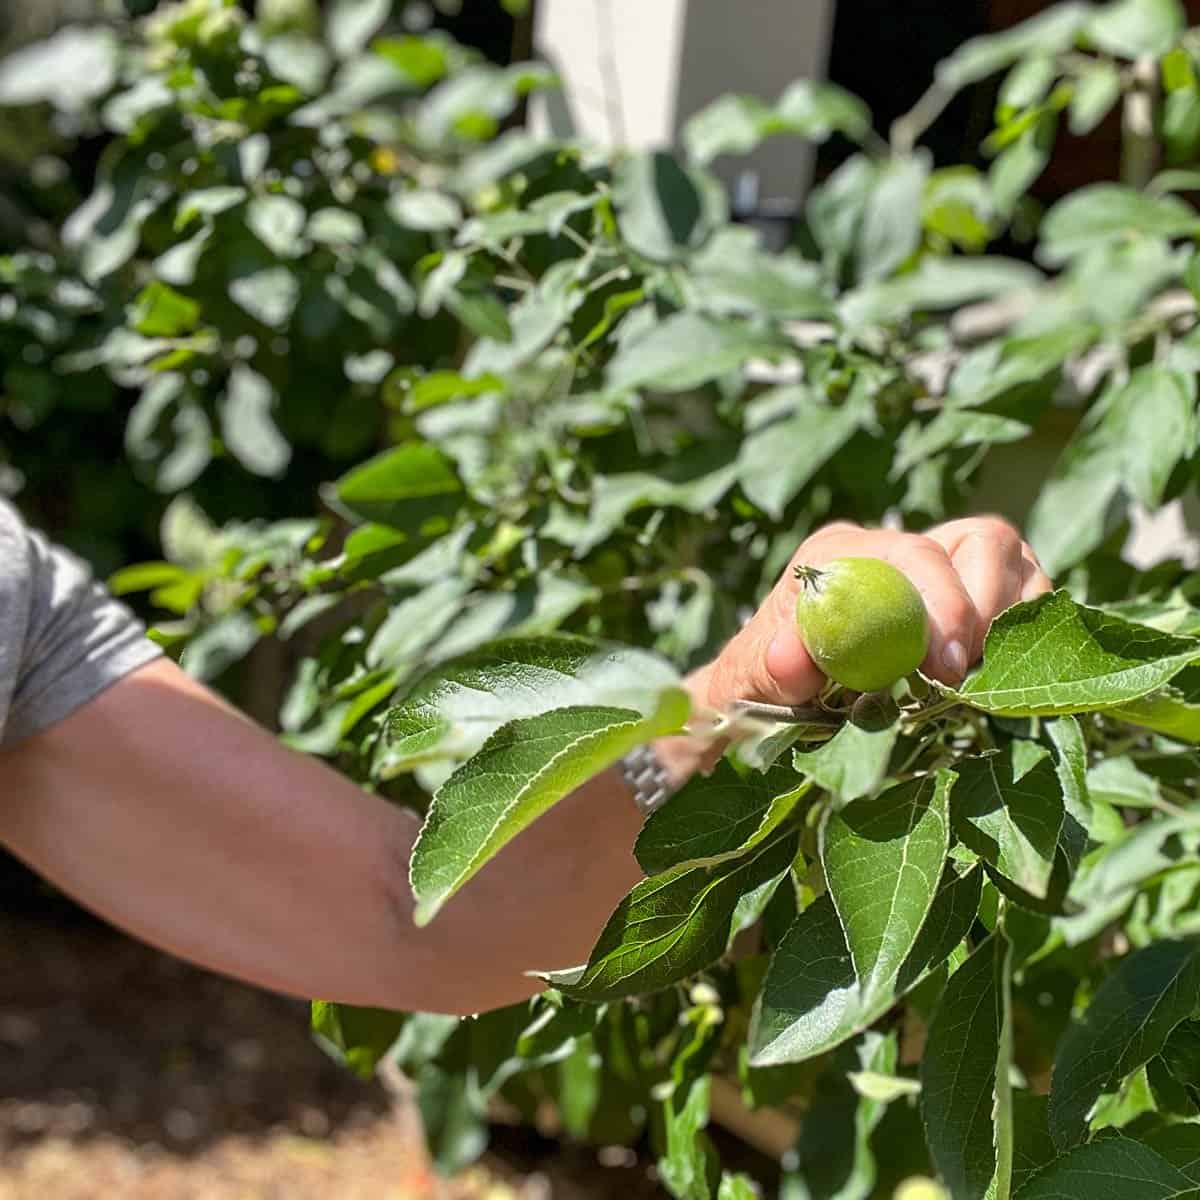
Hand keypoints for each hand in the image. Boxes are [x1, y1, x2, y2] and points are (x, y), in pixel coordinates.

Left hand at [660, 517, 1051, 780]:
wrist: (760, 698)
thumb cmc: (755, 683)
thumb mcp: (749, 680)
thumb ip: (771, 667)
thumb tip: (789, 658)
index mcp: (841, 552)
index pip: (916, 553)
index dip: (944, 603)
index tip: (945, 665)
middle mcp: (895, 548)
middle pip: (982, 540)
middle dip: (985, 609)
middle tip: (963, 677)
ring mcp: (939, 567)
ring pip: (1011, 560)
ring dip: (1007, 619)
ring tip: (975, 679)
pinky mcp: (970, 596)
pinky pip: (1024, 593)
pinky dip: (1020, 631)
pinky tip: (992, 674)